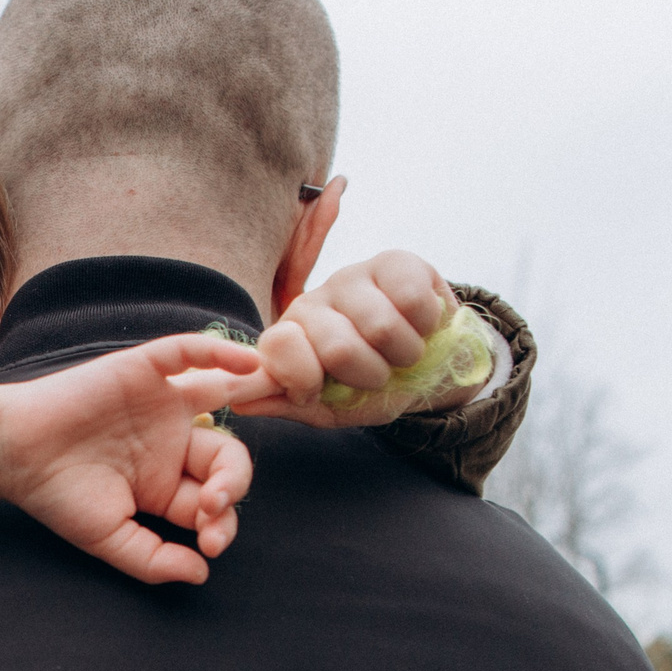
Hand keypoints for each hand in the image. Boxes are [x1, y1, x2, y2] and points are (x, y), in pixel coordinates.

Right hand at [0, 334, 270, 585]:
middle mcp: (172, 439)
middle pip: (228, 454)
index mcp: (167, 481)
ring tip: (252, 432)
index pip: (215, 499)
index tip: (209, 543)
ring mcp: (161, 401)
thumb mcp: (109, 539)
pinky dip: (219, 353)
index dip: (222, 522)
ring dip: (246, 412)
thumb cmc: (56, 497)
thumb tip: (202, 573)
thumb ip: (154, 560)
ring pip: (221, 399)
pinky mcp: (143, 369)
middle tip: (215, 506)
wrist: (11, 454)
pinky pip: (187, 353)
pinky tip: (244, 364)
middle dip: (232, 485)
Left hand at [235, 251, 479, 429]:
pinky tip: (421, 326)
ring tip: (403, 353)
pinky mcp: (395, 262)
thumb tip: (237, 403)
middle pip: (337, 348)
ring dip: (404, 355)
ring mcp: (352, 277)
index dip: (303, 381)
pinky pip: (412, 300)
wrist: (435, 370)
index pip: (276, 346)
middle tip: (379, 374)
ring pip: (381, 327)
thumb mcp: (328, 408)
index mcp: (290, 336)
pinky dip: (426, 327)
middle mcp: (314, 300)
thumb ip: (285, 403)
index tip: (319, 392)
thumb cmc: (375, 390)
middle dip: (370, 376)